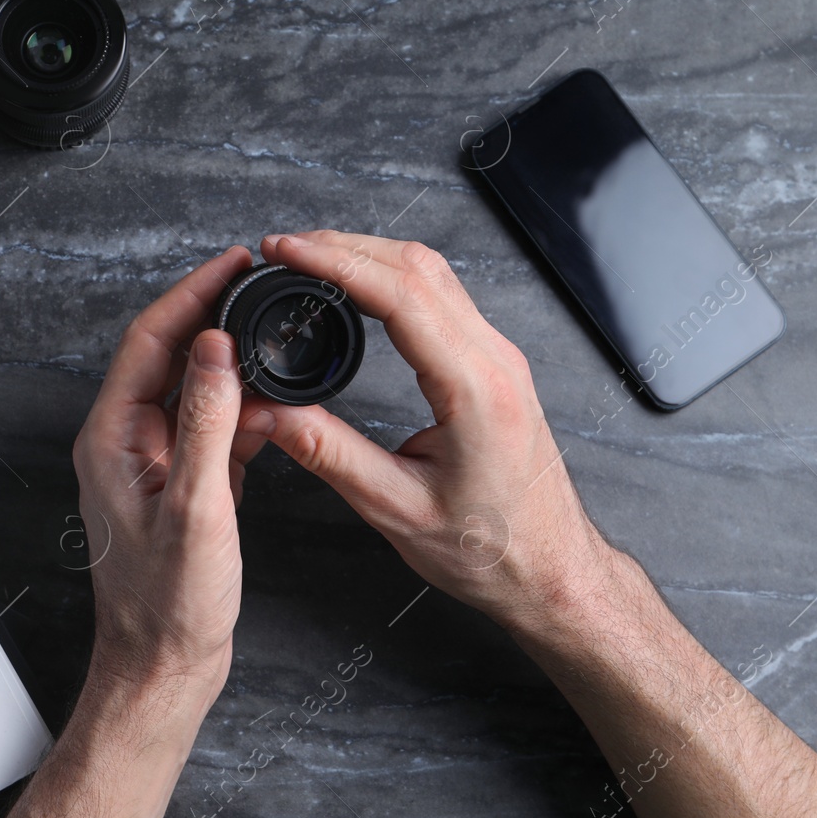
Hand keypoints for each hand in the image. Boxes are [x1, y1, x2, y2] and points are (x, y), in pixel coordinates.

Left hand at [71, 245, 266, 697]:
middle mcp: (128, 442)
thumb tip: (216, 349)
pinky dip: (243, 409)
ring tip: (274, 330)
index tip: (233, 263)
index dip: (192, 293)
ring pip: (194, 389)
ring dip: (232, 360)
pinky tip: (275, 402)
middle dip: (213, 313)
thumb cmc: (166, 605)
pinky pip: (213, 428)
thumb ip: (207, 424)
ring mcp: (156, 463)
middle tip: (259, 280)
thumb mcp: (194, 508)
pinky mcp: (185, 485)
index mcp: (113, 438)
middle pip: (169, 354)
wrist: (164, 667)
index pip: (150, 340)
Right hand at [240, 231, 613, 633]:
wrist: (551, 571)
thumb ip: (327, 453)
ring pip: (433, 275)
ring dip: (369, 256)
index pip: (399, 294)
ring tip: (312, 260)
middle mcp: (494, 360)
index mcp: (474, 388)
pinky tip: (360, 289)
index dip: (335, 261)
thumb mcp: (395, 508)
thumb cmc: (490, 550)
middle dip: (343, 246)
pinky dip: (393, 280)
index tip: (286, 250)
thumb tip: (265, 413)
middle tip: (284, 249)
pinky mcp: (495, 366)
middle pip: (416, 267)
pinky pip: (444, 298)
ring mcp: (500, 358)